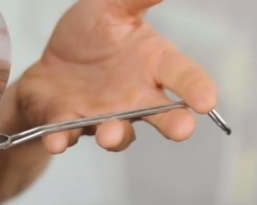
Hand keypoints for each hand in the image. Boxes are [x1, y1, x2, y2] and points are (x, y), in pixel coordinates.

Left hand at [15, 0, 218, 153]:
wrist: (48, 63)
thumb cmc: (88, 34)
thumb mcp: (110, 7)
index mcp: (153, 63)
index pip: (185, 76)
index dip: (198, 88)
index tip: (208, 100)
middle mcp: (136, 97)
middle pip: (163, 114)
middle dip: (174, 123)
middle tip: (183, 129)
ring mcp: (104, 116)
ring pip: (117, 133)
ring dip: (115, 136)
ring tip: (109, 134)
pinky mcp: (69, 126)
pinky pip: (67, 135)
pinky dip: (62, 139)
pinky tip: (58, 140)